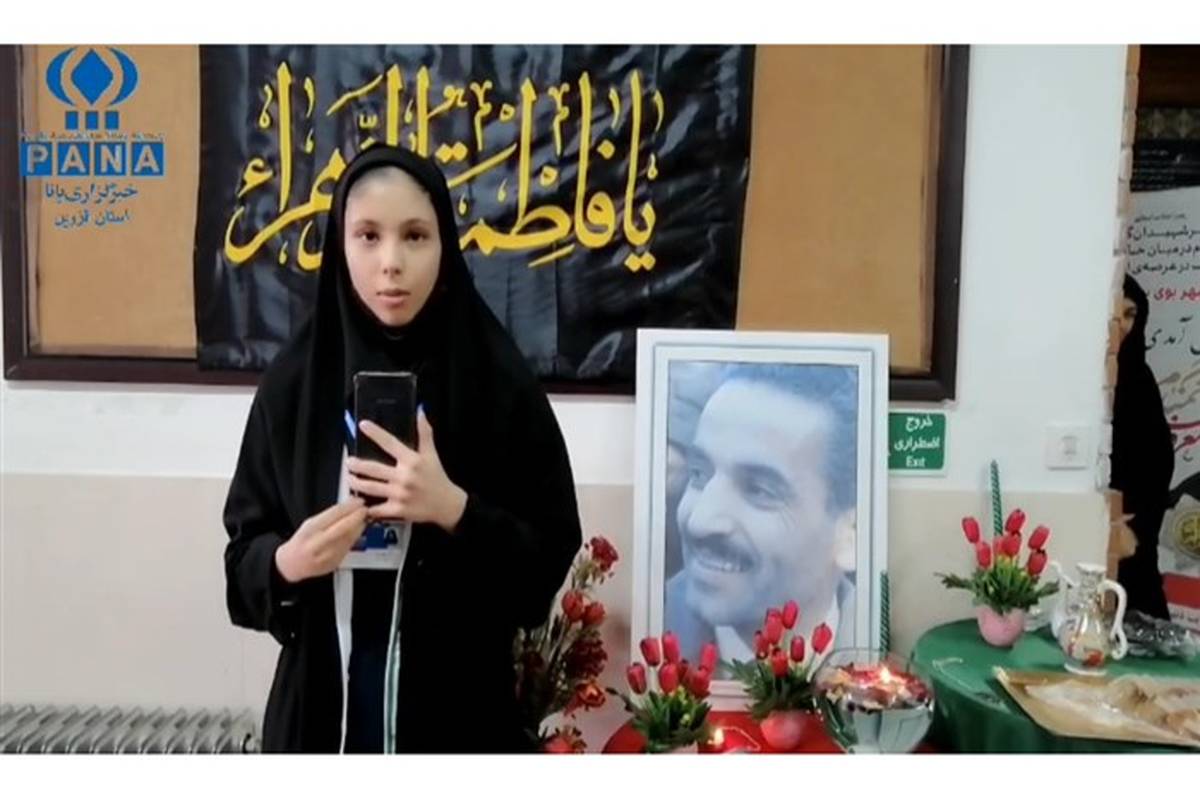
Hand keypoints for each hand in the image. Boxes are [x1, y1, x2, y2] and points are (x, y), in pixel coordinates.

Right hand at [274, 498, 367, 582]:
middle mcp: (318, 543)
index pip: (333, 514)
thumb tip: (348, 506)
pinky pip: (349, 547)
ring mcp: (327, 555)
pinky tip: (358, 531)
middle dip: (357, 516)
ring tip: (364, 519)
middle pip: (343, 527)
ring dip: (359, 526)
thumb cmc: (302, 541)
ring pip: (349, 537)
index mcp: (310, 530)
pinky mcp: (334, 562)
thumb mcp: (309, 524)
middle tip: (364, 509)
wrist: (292, 564)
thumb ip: (328, 516)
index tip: (358, 501)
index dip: (349, 507)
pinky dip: (355, 537)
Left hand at [347, 408, 467, 531]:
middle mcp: (404, 476)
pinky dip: (366, 507)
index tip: (363, 425)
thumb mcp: (432, 454)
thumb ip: (425, 432)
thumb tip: (420, 412)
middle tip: (349, 461)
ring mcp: (399, 494)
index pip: (390, 443)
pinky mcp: (397, 509)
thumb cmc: (437, 478)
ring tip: (349, 479)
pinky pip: (377, 508)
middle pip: (373, 468)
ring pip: (370, 487)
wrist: (447, 504)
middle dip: (357, 465)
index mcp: (412, 461)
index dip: (375, 433)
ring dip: (356, 483)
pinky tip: (359, 504)